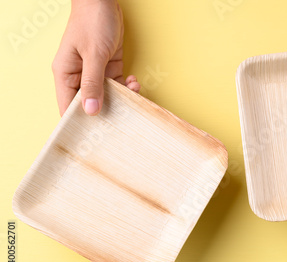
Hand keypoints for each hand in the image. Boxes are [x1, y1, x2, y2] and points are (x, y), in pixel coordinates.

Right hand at [52, 0, 139, 115]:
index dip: (79, 122)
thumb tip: (91, 111)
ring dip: (122, 98)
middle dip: (106, 112)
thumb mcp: (93, 54)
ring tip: (134, 94)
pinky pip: (118, 86)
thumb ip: (93, 83)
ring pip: (107, 96)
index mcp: (66, 75)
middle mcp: (78, 77)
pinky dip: (127, 87)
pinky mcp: (109, 67)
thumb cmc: (92, 22)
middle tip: (122, 121)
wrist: (103, 1)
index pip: (68, 107)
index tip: (94, 137)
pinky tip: (135, 83)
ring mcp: (94, 73)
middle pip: (90, 104)